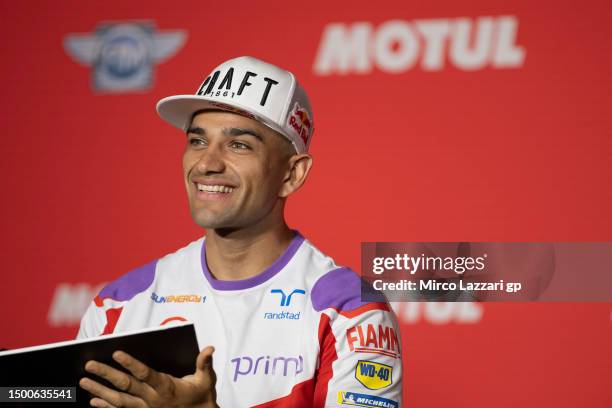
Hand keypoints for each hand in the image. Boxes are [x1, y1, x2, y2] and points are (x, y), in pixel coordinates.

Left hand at [79, 346, 217, 407]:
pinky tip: (93, 401)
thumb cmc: (202, 396)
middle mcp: (152, 399)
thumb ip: (205, 363)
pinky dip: (106, 407)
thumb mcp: (206, 379)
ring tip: (84, 381)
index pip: (145, 373)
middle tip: (89, 364)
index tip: (116, 353)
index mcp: (166, 387)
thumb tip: (210, 348)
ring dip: (99, 391)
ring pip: (118, 400)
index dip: (130, 363)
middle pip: (125, 385)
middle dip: (106, 374)